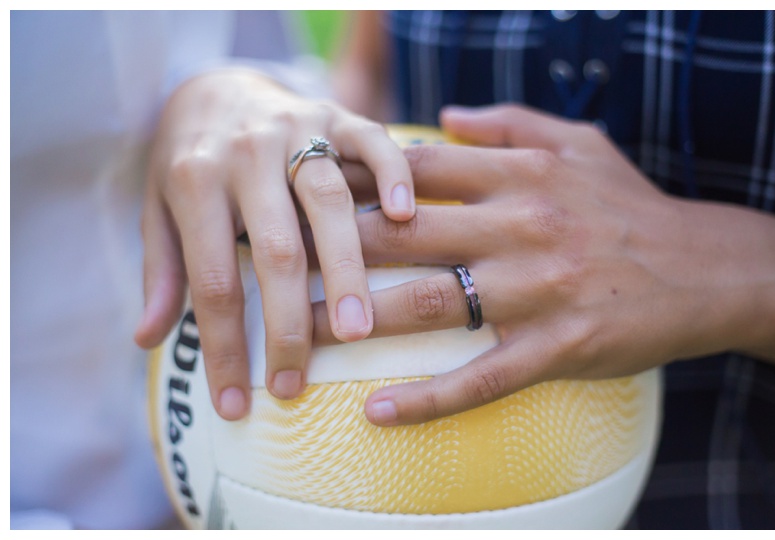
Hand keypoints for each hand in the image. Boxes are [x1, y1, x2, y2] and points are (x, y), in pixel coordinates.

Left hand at [134, 68, 414, 419]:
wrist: (215, 85)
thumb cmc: (188, 159)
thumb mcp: (158, 209)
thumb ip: (163, 269)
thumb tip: (147, 340)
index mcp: (194, 180)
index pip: (211, 279)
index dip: (222, 347)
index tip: (234, 404)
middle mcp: (246, 153)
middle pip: (275, 246)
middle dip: (289, 319)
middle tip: (299, 380)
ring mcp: (295, 128)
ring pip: (327, 202)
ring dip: (346, 267)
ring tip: (361, 329)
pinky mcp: (335, 112)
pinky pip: (371, 141)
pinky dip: (392, 175)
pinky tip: (404, 218)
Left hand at [315, 104, 774, 425]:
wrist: (705, 268)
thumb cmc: (630, 204)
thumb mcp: (577, 142)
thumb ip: (507, 123)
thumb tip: (443, 116)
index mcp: (519, 172)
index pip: (411, 169)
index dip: (346, 176)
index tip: (295, 191)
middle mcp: (521, 223)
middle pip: (402, 232)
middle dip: (327, 246)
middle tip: (267, 262)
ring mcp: (538, 288)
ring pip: (428, 304)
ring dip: (354, 319)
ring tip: (297, 335)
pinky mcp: (559, 345)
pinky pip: (481, 376)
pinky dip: (427, 397)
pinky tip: (378, 411)